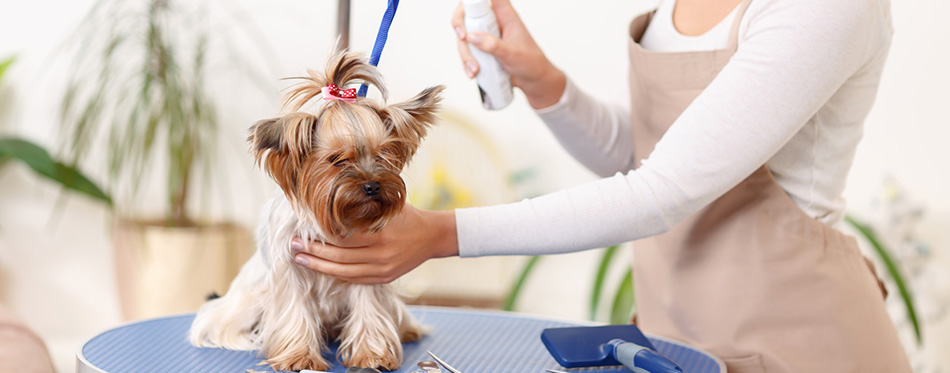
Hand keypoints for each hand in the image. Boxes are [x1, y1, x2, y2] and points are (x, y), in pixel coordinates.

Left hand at [290, 205, 458, 283]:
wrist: (433, 236)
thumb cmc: (407, 215)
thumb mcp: (387, 205)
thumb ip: (363, 206)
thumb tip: (331, 201)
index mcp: (379, 234)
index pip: (341, 238)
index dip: (319, 237)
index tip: (301, 231)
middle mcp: (380, 255)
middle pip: (338, 257)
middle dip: (313, 252)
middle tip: (293, 245)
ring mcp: (382, 269)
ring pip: (343, 272)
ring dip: (319, 266)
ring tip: (301, 258)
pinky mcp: (385, 278)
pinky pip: (355, 279)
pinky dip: (337, 275)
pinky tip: (323, 269)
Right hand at [452, 0, 565, 108]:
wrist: (534, 81)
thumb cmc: (531, 63)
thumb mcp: (512, 53)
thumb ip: (493, 45)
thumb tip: (472, 37)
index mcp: (505, 15)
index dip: (473, 1)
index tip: (467, 15)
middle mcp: (494, 23)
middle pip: (468, 16)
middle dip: (462, 31)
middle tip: (463, 40)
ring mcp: (487, 36)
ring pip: (466, 37)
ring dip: (465, 53)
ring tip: (474, 69)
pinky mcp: (483, 49)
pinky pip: (468, 51)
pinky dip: (467, 62)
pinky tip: (473, 73)